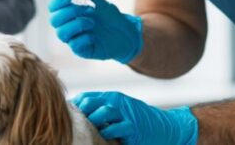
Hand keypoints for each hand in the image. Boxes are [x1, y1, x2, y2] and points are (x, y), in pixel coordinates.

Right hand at [48, 0, 142, 63]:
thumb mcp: (101, 2)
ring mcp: (73, 38)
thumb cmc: (109, 18)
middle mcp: (67, 25)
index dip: (57, 0)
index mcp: (69, 12)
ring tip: (93, 22)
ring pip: (61, 33)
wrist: (125, 34)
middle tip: (88, 9)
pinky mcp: (81, 50)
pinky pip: (74, 45)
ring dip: (77, 24)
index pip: (53, 6)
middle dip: (70, 11)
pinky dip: (84, 37)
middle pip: (54, 20)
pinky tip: (93, 36)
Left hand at [72, 91, 197, 144]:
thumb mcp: (121, 110)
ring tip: (90, 129)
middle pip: (91, 102)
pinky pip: (116, 128)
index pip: (86, 97)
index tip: (68, 116)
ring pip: (103, 111)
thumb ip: (103, 109)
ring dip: (93, 121)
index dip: (75, 106)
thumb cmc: (140, 121)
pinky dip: (107, 133)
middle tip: (77, 124)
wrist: (167, 127)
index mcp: (112, 97)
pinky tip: (104, 137)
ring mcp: (126, 114)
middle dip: (81, 112)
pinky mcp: (133, 128)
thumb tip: (79, 114)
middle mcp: (118, 103)